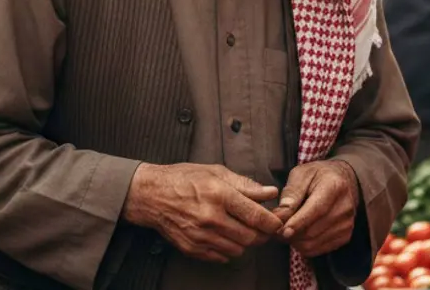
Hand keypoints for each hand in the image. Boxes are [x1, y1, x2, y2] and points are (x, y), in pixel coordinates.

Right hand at [123, 163, 284, 262]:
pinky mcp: (192, 248)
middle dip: (262, 234)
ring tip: (241, 228)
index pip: (257, 217)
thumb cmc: (184, 179)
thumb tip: (270, 193)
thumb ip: (246, 185)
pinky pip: (222, 257)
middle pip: (251, 237)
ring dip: (245, 242)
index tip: (278, 222)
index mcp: (220, 195)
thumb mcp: (216, 172)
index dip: (274, 222)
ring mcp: (201, 236)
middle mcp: (211, 218)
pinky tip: (225, 236)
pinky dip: (229, 249)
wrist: (151, 195)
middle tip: (262, 226)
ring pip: (239, 249)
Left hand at [274, 160, 358, 258]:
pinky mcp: (345, 236)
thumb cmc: (318, 176)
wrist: (342, 181)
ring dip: (295, 241)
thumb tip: (281, 215)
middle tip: (276, 229)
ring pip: (313, 243)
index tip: (283, 231)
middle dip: (291, 233)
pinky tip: (299, 235)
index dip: (298, 222)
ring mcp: (347, 223)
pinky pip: (318, 250)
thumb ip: (291, 193)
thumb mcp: (301, 174)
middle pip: (313, 230)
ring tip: (286, 230)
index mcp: (334, 186)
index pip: (316, 209)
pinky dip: (304, 246)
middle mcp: (345, 207)